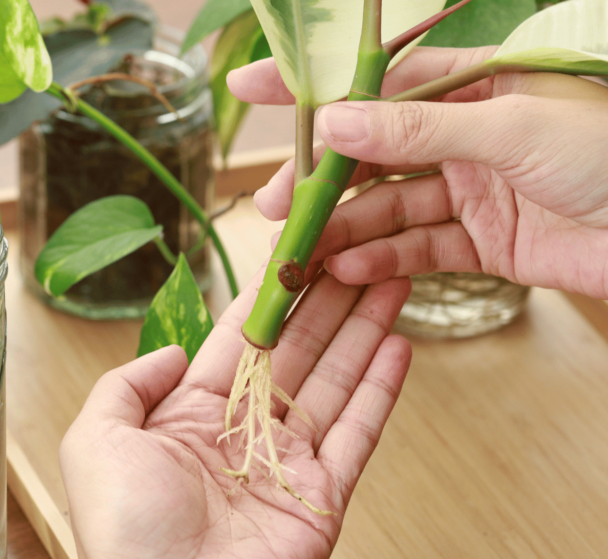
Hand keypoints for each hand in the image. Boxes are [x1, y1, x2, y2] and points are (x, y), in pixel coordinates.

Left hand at [62, 273, 411, 558]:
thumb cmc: (123, 528)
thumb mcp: (97, 436)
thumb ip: (128, 383)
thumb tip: (175, 350)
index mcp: (188, 415)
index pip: (239, 341)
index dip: (268, 296)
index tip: (295, 251)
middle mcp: (241, 433)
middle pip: (294, 352)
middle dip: (325, 301)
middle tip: (356, 249)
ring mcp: (286, 463)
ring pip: (332, 382)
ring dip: (360, 330)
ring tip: (390, 277)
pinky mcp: (323, 496)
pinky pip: (358, 432)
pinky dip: (379, 389)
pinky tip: (396, 344)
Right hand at [228, 47, 607, 298]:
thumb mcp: (512, 127)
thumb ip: (421, 128)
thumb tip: (336, 120)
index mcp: (478, 86)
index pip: (380, 81)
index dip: (316, 86)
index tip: (254, 88)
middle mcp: (469, 136)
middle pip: (375, 154)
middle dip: (323, 178)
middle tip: (276, 202)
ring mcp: (474, 190)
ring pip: (391, 207)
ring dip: (346, 228)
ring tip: (303, 249)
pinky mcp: (485, 243)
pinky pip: (421, 249)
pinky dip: (385, 260)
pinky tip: (349, 269)